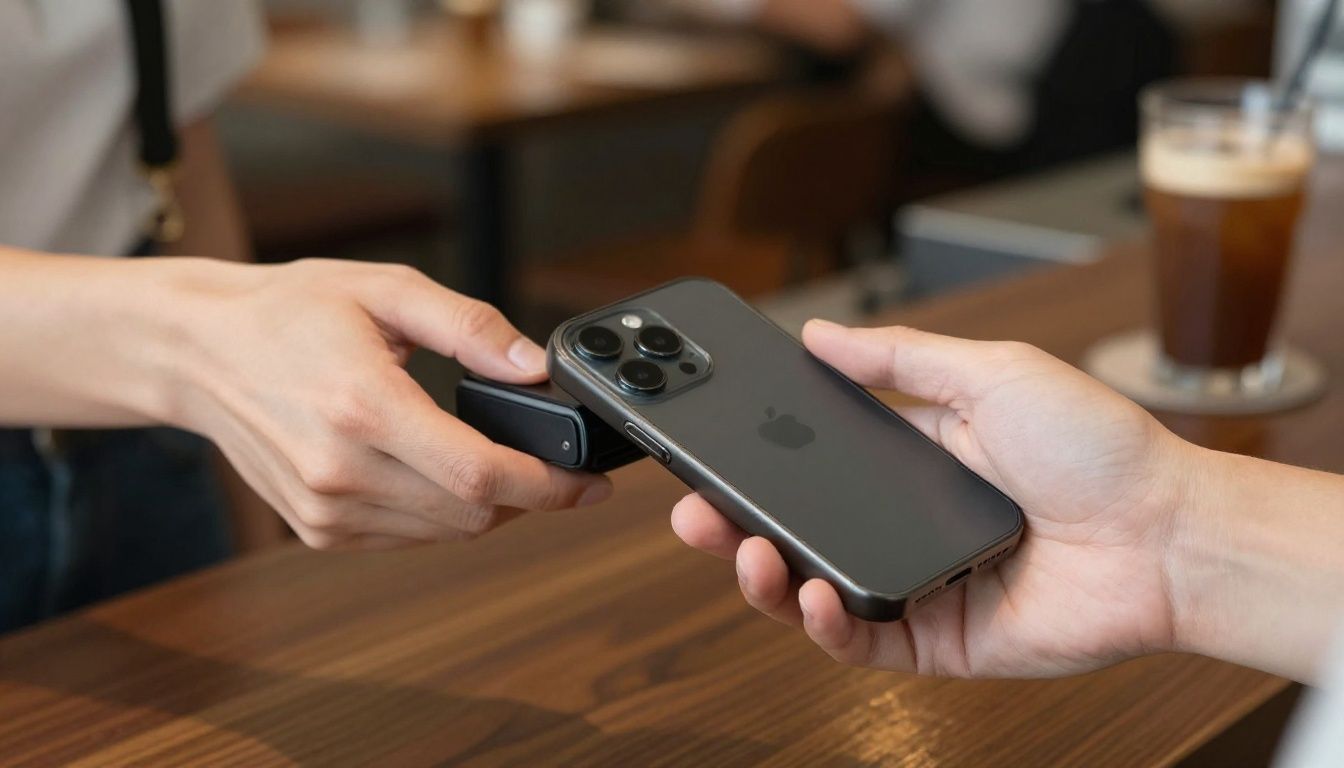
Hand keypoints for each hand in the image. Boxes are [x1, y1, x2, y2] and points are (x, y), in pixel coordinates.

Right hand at [165, 259, 610, 549]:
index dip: (551, 486)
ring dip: (489, 507)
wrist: (198, 351)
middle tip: (553, 464)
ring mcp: (326, 509)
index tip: (592, 484)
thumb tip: (535, 366)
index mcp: (364, 407)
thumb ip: (470, 327)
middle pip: (473, 513)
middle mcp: (341, 470)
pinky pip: (409, 537)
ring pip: (446, 533)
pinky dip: (443, 514)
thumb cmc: (290, 311)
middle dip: (529, 495)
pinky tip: (442, 474)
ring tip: (499, 461)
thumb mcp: (386, 289)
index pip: (481, 474)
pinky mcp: (316, 529)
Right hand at [672, 320, 1197, 677]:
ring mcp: (918, 586)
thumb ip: (900, 357)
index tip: (713, 458)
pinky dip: (825, 624)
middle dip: (735, 528)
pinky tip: (811, 595)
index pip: (810, 469)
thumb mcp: (989, 372)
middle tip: (696, 515)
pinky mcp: (939, 640)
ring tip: (745, 554)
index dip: (757, 468)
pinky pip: (861, 641)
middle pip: (798, 535)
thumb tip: (823, 333)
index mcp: (912, 462)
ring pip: (815, 592)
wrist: (1166, 531)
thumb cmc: (1097, 447)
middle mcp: (905, 527)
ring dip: (765, 579)